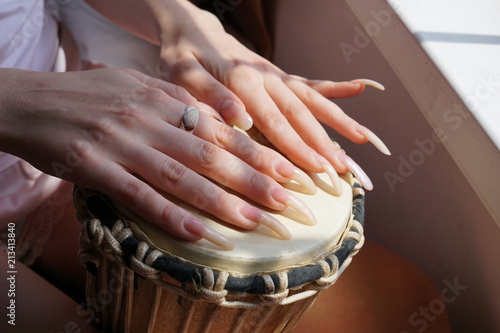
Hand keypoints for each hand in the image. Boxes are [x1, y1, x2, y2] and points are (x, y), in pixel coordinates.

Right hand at [0, 68, 318, 247]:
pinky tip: (199, 233)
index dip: (258, 153)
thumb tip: (224, 121)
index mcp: (162, 98)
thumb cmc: (89, 95)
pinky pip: (138, 196)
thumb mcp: (138, 85)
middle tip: (289, 202)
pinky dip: (170, 215)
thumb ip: (179, 102)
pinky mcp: (95, 167)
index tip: (290, 172)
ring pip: (181, 176)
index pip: (221, 130)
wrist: (29, 101)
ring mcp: (122, 144)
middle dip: (254, 180)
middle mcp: (148, 119)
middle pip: (211, 154)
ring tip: (257, 222)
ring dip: (222, 201)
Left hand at [153, 0, 389, 190]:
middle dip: (322, 143)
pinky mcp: (277, 75)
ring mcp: (275, 75)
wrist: (192, 29)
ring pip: (310, 99)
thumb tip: (241, 119)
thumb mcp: (181, 74)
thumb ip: (209, 96)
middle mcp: (265, 77)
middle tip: (343, 169)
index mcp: (242, 80)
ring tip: (362, 138)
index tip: (317, 169)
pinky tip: (359, 88)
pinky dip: (333, 87)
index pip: (274, 121)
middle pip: (299, 114)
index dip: (296, 147)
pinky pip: (309, 83)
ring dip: (336, 120)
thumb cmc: (181, 55)